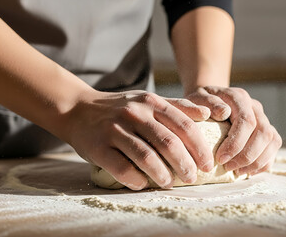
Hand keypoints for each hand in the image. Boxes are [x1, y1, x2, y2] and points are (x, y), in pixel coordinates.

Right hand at [64, 89, 212, 189]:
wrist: (77, 109)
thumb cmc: (120, 108)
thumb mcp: (148, 100)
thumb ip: (178, 107)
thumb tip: (208, 115)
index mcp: (151, 103)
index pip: (184, 126)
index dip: (200, 148)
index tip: (208, 165)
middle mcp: (135, 114)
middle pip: (168, 143)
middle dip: (185, 164)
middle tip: (192, 178)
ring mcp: (115, 130)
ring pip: (146, 157)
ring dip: (162, 175)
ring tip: (169, 183)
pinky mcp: (98, 147)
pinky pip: (121, 168)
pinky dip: (136, 180)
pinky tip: (143, 184)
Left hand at [186, 86, 281, 175]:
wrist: (206, 101)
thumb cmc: (199, 103)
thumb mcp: (195, 99)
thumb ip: (207, 102)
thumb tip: (223, 112)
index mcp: (239, 97)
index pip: (247, 121)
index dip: (236, 143)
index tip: (220, 159)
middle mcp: (255, 107)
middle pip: (264, 133)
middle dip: (246, 156)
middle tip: (227, 167)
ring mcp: (263, 118)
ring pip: (272, 141)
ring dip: (256, 161)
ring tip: (236, 171)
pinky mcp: (266, 131)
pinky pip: (274, 148)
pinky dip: (263, 163)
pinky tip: (246, 171)